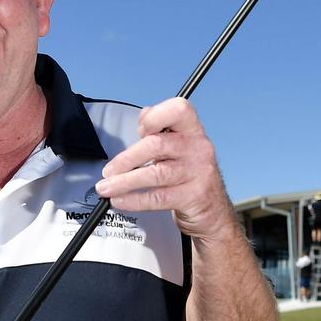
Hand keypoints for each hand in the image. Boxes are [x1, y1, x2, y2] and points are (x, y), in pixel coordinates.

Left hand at [96, 98, 234, 239]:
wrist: (213, 211)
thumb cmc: (190, 176)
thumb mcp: (179, 148)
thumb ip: (161, 130)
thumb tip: (143, 116)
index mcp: (192, 130)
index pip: (178, 109)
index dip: (155, 116)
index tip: (139, 131)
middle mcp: (198, 148)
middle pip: (157, 144)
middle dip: (126, 158)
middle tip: (109, 170)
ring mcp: (198, 172)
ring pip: (155, 173)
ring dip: (125, 182)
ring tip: (107, 188)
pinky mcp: (194, 196)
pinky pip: (158, 197)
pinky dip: (135, 200)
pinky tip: (121, 200)